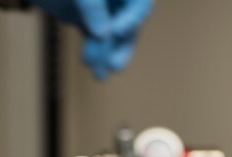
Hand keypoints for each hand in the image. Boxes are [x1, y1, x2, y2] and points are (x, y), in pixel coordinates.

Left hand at [30, 0, 152, 78]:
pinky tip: (92, 66)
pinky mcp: (91, 22)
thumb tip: (103, 34)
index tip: (116, 31)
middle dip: (120, 46)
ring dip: (107, 56)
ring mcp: (105, 11)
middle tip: (113, 64)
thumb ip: (92, 5)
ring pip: (114, 38)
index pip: (140, 4)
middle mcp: (118, 0)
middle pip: (129, 25)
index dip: (131, 19)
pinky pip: (97, 41)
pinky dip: (95, 54)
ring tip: (100, 74)